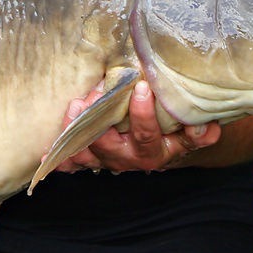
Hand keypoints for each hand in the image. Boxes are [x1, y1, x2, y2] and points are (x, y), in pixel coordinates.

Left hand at [56, 80, 219, 173]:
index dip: (143, 114)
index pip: (148, 134)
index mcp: (158, 150)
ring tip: (72, 109)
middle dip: (100, 121)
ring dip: (77, 134)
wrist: (171, 143)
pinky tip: (46, 155)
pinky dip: (61, 160)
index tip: (140, 88)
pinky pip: (75, 164)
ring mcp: (111, 160)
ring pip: (90, 154)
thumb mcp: (191, 127)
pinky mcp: (95, 160)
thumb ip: (198, 129)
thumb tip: (206, 126)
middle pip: (113, 145)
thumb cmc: (179, 125)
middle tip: (91, 97)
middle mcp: (132, 158)